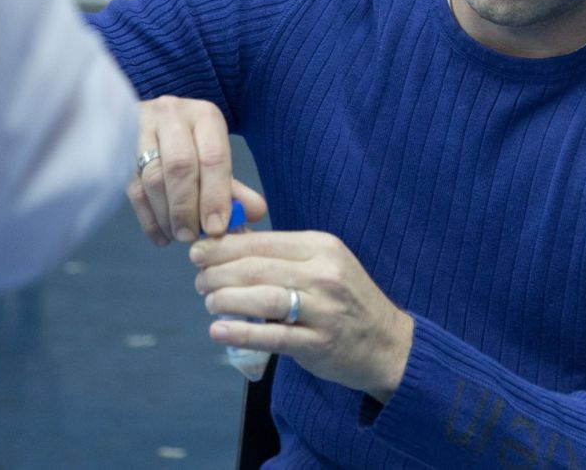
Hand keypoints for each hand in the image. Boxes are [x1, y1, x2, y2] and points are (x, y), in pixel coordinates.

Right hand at [129, 96, 265, 244]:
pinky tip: (161, 237)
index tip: (216, 228)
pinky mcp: (119, 146)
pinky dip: (148, 218)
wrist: (155, 118)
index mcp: (205, 116)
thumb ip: (234, 188)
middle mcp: (172, 116)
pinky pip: (132, 187)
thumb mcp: (215, 155)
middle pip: (180, 166)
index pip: (213, 157)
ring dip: (166, 215)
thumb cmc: (193, 142)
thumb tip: (255, 213)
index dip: (215, 196)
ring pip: (152, 178)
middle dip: (187, 208)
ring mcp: (141, 128)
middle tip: (192, 237)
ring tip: (178, 236)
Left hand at [191, 231, 414, 402]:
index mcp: (322, 247)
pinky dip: (240, 333)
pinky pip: (273, 336)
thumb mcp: (325, 264)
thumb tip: (228, 242)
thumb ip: (282, 255)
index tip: (198, 252)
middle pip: (257, 268)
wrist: (388, 342)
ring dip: (225, 300)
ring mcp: (323, 310)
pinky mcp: (319, 343)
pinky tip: (218, 331)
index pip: (262, 242)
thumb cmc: (345, 299)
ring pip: (262, 298)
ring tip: (208, 302)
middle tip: (199, 281)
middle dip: (217, 274)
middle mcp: (324, 274)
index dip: (223, 247)